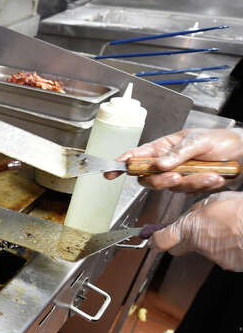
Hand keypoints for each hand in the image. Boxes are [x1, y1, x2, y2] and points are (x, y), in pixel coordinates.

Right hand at [104, 128, 242, 191]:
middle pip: (148, 178)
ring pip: (169, 187)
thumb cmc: (222, 141)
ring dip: (190, 182)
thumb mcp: (199, 140)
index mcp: (164, 147)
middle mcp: (167, 163)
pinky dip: (203, 185)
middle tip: (175, 176)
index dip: (122, 163)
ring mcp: (178, 176)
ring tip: (209, 173)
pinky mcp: (190, 187)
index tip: (110, 170)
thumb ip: (178, 153)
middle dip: (160, 180)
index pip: (137, 156)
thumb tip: (159, 163)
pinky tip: (215, 177)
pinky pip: (189, 192)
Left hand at [153, 191, 242, 270]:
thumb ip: (199, 209)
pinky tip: (238, 236)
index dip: (155, 239)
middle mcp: (199, 246)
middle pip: (179, 248)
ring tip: (228, 227)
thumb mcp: (216, 199)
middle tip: (194, 229)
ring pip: (204, 250)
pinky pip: (224, 255)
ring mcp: (215, 257)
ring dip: (211, 241)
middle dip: (181, 239)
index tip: (153, 237)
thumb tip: (193, 214)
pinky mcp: (230, 264)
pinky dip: (228, 247)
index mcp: (191, 229)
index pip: (161, 241)